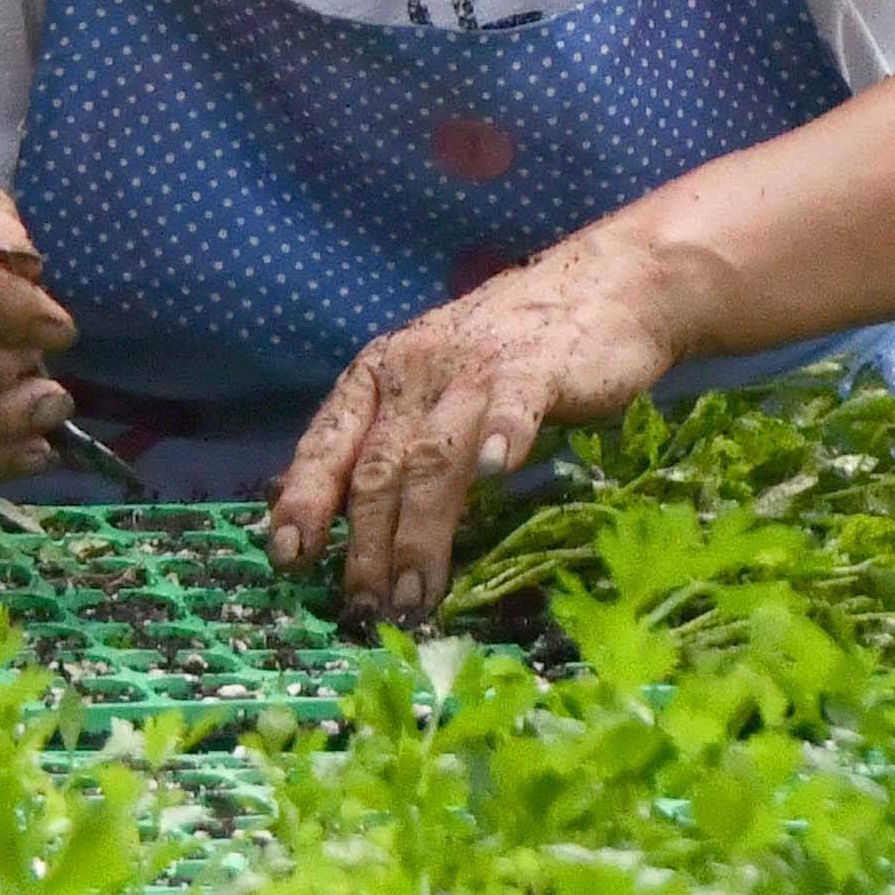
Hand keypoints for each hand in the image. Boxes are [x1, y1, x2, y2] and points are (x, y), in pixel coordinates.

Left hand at [277, 233, 683, 616]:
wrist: (604, 285)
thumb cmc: (506, 349)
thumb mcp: (428, 385)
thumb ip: (386, 440)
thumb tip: (321, 512)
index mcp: (379, 374)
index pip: (328, 442)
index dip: (305, 499)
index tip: (289, 555)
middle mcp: (416, 371)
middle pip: (380, 467)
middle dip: (367, 545)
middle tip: (367, 610)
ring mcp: (476, 369)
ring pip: (435, 458)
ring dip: (422, 531)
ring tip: (417, 593)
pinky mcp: (539, 369)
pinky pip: (514, 407)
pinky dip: (501, 438)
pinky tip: (496, 473)